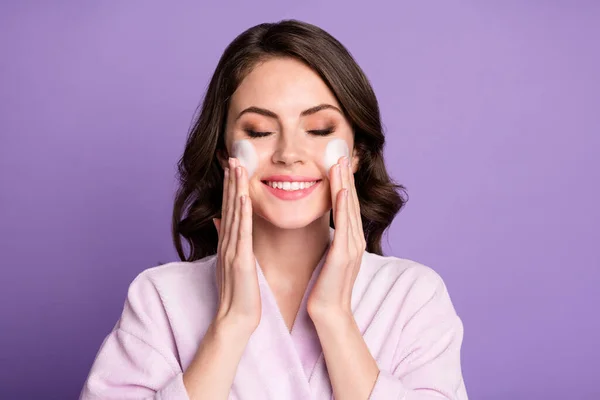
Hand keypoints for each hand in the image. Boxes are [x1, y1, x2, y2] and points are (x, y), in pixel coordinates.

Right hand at [212, 157, 260, 334]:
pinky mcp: (241, 261)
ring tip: (236, 167)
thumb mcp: (230, 261)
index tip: (232, 166)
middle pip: (228, 205)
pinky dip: (241, 214)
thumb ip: (225, 239)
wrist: (235, 318)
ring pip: (233, 214)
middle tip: (232, 156)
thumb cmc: (237, 293)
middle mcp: (228, 242)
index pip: (229, 208)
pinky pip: (242, 233)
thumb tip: (219, 219)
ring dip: (234, 189)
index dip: (230, 186)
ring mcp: (232, 251)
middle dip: (231, 180)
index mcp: (228, 242)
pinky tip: (243, 197)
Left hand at [307, 156, 365, 318]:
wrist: (329, 313)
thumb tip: (327, 229)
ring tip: (339, 163)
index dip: (343, 183)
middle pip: (351, 202)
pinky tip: (342, 191)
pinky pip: (344, 226)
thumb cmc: (325, 287)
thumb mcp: (329, 259)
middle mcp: (355, 240)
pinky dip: (344, 207)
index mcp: (350, 240)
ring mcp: (352, 247)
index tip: (336, 163)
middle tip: (340, 153)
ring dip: (344, 185)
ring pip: (349, 209)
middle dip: (345, 177)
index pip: (347, 206)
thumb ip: (332, 241)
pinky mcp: (344, 255)